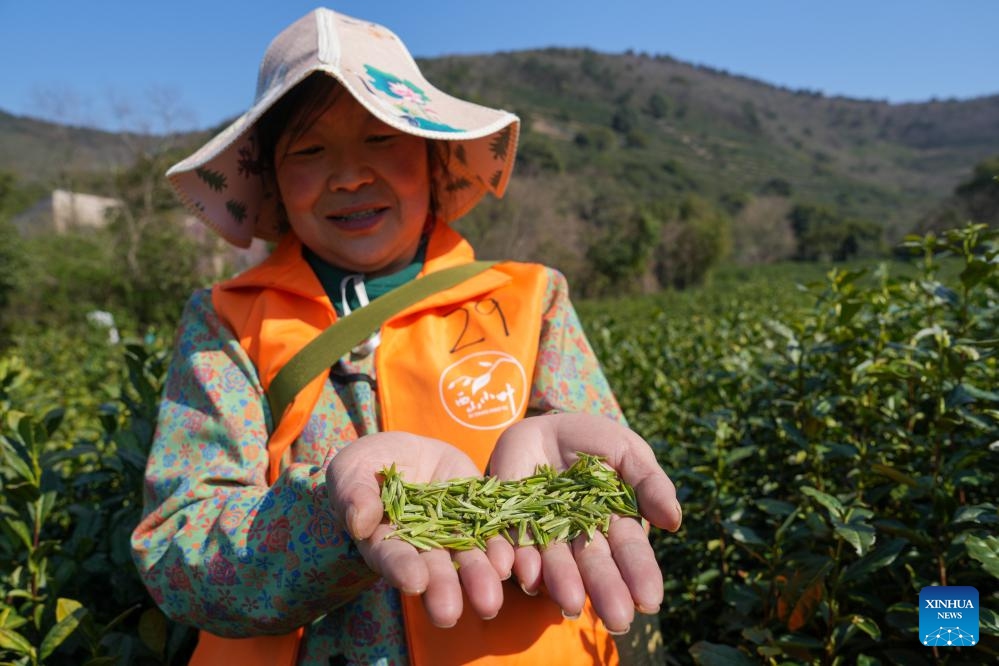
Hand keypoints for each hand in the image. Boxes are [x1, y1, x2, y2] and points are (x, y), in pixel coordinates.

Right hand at [326, 432, 514, 626]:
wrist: (402, 455)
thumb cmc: (366, 467)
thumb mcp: (352, 470)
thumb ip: (353, 494)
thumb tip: (359, 521)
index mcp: (383, 540)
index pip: (391, 557)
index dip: (402, 569)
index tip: (414, 582)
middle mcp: (421, 546)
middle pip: (433, 569)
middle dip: (443, 589)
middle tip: (450, 614)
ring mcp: (452, 532)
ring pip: (467, 559)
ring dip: (478, 579)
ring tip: (490, 601)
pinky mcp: (478, 515)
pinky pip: (492, 535)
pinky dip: (501, 550)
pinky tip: (509, 562)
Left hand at [487, 413, 681, 633]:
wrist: (545, 427)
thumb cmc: (596, 442)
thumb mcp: (627, 451)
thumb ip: (649, 482)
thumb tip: (674, 520)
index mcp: (615, 524)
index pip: (630, 552)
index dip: (640, 574)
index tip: (649, 599)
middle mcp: (581, 538)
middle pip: (593, 566)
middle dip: (605, 591)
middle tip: (617, 619)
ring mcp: (546, 534)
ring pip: (554, 563)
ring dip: (562, 583)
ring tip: (571, 602)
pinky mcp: (511, 526)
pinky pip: (513, 546)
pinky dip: (518, 561)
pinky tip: (526, 575)